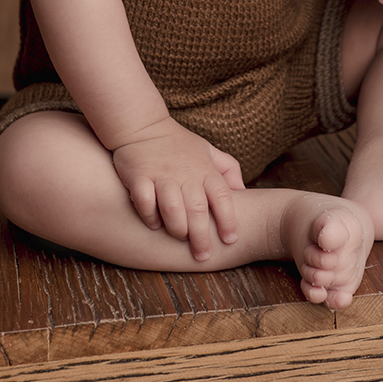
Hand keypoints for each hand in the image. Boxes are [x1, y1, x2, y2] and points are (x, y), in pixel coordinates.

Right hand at [112, 116, 244, 261]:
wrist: (142, 125)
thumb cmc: (179, 144)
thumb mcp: (208, 151)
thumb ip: (228, 168)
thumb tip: (244, 192)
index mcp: (205, 170)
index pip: (222, 197)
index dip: (228, 220)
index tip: (230, 239)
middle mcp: (185, 173)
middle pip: (198, 209)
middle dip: (202, 236)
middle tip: (203, 256)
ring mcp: (161, 175)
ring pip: (172, 208)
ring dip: (177, 227)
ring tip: (180, 237)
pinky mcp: (139, 176)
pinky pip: (144, 201)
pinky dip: (149, 216)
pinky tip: (154, 225)